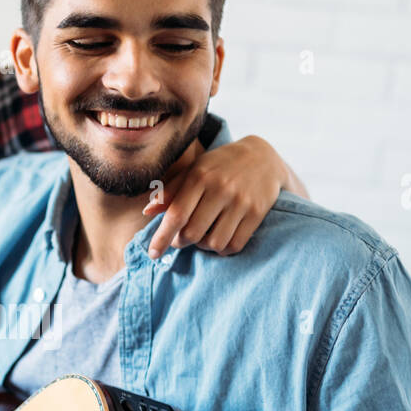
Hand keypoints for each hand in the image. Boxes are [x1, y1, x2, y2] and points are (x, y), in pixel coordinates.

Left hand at [144, 135, 293, 258]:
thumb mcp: (194, 170)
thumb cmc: (219, 166)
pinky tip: (219, 237)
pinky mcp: (257, 213)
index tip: (153, 253)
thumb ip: (170, 191)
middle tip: (180, 238)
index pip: (177, 215)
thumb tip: (147, 212)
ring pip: (214, 243)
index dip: (162, 238)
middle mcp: (220, 189)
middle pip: (192, 233)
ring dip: (203, 246)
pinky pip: (234, 245)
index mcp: (200, 176)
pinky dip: (222, 249)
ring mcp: (241, 202)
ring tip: (202, 235)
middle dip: (181, 242)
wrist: (263, 156)